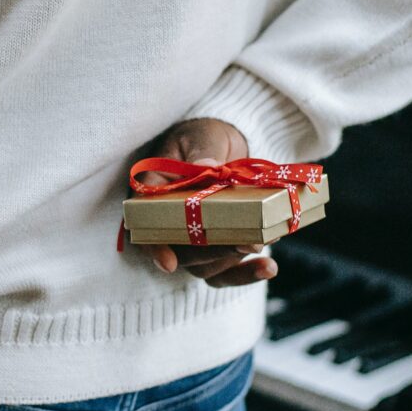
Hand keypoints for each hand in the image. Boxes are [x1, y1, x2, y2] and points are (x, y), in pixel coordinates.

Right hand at [135, 118, 277, 287]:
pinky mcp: (215, 248)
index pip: (143, 223)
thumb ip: (203, 151)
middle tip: (247, 241)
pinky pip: (224, 273)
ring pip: (203, 266)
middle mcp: (167, 222)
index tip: (168, 262)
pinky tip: (268, 267)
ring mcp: (191, 240)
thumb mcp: (203, 136)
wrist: (226, 145)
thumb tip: (205, 166)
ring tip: (263, 241)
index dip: (153, 246)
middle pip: (179, 251)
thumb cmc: (204, 136)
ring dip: (232, 258)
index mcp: (153, 193)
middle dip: (213, 250)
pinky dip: (246, 274)